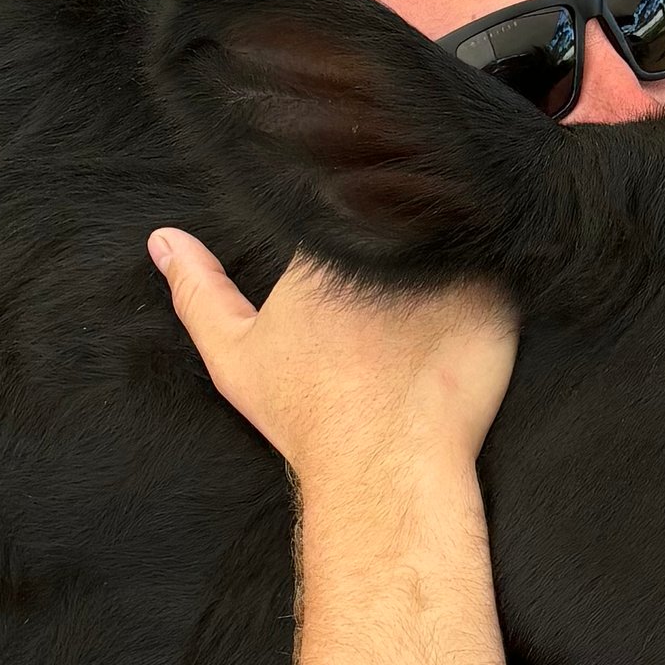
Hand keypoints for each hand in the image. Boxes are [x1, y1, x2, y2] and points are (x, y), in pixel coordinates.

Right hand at [149, 230, 514, 496]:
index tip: (359, 242)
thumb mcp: (234, 354)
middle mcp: (390, 242)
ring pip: (455, 229)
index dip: (352, 213)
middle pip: (404, 207)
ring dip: (452, 239)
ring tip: (441, 277)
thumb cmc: (307, 414)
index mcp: (327, 243)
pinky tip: (480, 295)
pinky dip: (495, 271)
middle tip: (402, 261)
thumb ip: (198, 291)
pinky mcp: (497, 294)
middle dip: (403, 218)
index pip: (347, 200)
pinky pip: (502, 263)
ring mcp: (448, 265)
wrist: (381, 464)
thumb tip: (162, 240)